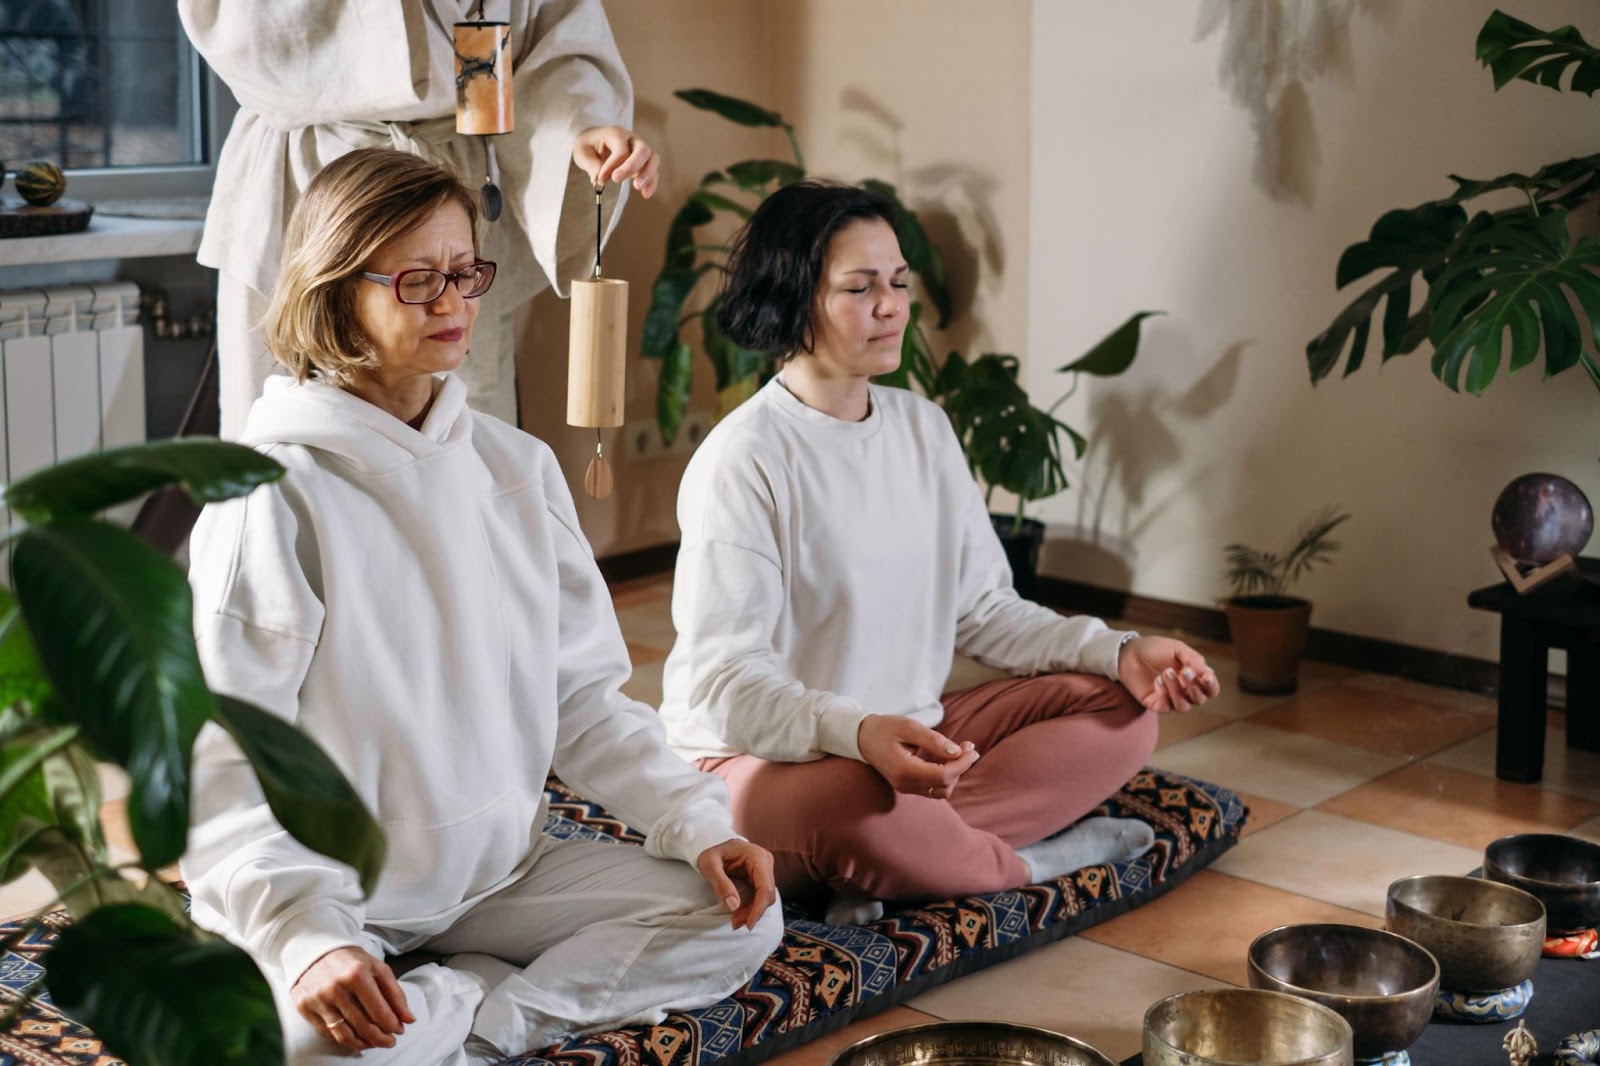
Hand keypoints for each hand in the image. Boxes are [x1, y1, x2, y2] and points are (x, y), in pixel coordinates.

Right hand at [292, 945, 413, 1051]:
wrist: (315, 950)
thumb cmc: (351, 961)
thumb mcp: (377, 968)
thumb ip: (395, 994)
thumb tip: (409, 1019)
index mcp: (357, 974)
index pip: (379, 1010)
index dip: (392, 1025)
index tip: (400, 1030)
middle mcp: (335, 988)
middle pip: (363, 1025)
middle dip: (381, 1038)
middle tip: (390, 1041)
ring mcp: (318, 999)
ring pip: (345, 1034)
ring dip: (364, 1043)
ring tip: (375, 1043)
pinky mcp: (305, 1007)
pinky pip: (328, 1032)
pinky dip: (344, 1039)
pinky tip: (356, 1038)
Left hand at [573, 126, 659, 197]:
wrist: (594, 141)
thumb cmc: (589, 145)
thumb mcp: (582, 152)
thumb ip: (591, 165)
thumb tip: (600, 179)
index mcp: (616, 133)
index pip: (621, 149)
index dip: (612, 166)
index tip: (601, 179)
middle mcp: (632, 139)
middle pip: (642, 150)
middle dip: (632, 167)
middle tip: (617, 180)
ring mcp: (640, 150)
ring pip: (653, 158)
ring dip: (648, 174)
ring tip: (637, 188)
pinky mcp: (644, 162)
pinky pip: (654, 171)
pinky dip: (652, 182)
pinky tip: (646, 194)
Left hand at [697, 838, 777, 929]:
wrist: (712, 841)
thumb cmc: (710, 851)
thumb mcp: (709, 866)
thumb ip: (721, 884)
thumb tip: (734, 906)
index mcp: (757, 856)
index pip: (765, 887)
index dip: (758, 908)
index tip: (748, 925)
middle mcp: (765, 861)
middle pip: (767, 894)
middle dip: (753, 912)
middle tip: (735, 924)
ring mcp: (765, 868)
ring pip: (765, 897)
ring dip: (752, 911)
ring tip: (735, 921)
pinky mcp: (760, 875)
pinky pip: (760, 894)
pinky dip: (751, 906)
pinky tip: (739, 914)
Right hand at [856, 714, 979, 799]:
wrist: (862, 738)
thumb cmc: (884, 728)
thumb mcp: (909, 727)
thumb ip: (933, 740)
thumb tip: (957, 752)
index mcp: (904, 770)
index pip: (943, 775)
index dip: (961, 764)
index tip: (971, 748)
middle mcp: (905, 784)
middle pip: (945, 785)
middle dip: (961, 767)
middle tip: (968, 746)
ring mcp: (905, 788)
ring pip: (941, 790)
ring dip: (955, 773)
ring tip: (961, 752)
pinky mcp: (908, 786)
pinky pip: (933, 787)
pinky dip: (945, 775)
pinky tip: (948, 758)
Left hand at [1117, 636, 1220, 712]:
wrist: (1129, 652)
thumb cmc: (1155, 649)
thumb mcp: (1176, 648)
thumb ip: (1193, 658)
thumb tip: (1207, 672)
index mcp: (1194, 677)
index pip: (1210, 689)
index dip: (1211, 685)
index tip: (1205, 676)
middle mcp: (1185, 691)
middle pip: (1200, 699)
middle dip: (1194, 686)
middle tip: (1185, 671)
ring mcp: (1170, 698)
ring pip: (1183, 706)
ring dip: (1177, 690)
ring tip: (1166, 672)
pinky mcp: (1156, 703)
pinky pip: (1166, 707)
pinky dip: (1163, 694)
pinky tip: (1157, 680)